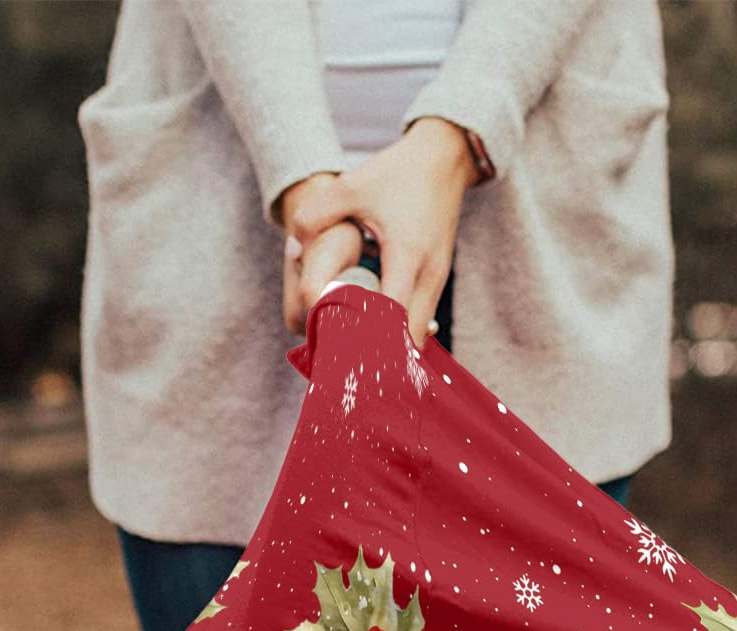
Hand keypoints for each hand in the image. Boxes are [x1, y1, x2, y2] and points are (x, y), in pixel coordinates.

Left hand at [283, 119, 475, 345]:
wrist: (444, 158)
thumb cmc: (397, 173)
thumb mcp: (352, 186)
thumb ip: (315, 215)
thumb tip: (292, 249)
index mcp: (406, 255)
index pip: (392, 317)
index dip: (369, 340)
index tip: (343, 355)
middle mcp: (428, 274)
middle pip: (409, 339)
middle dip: (381, 357)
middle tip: (347, 367)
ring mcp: (437, 280)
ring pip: (417, 334)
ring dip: (391, 348)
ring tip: (357, 357)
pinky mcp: (437, 280)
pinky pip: (420, 320)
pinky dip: (399, 334)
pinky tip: (373, 337)